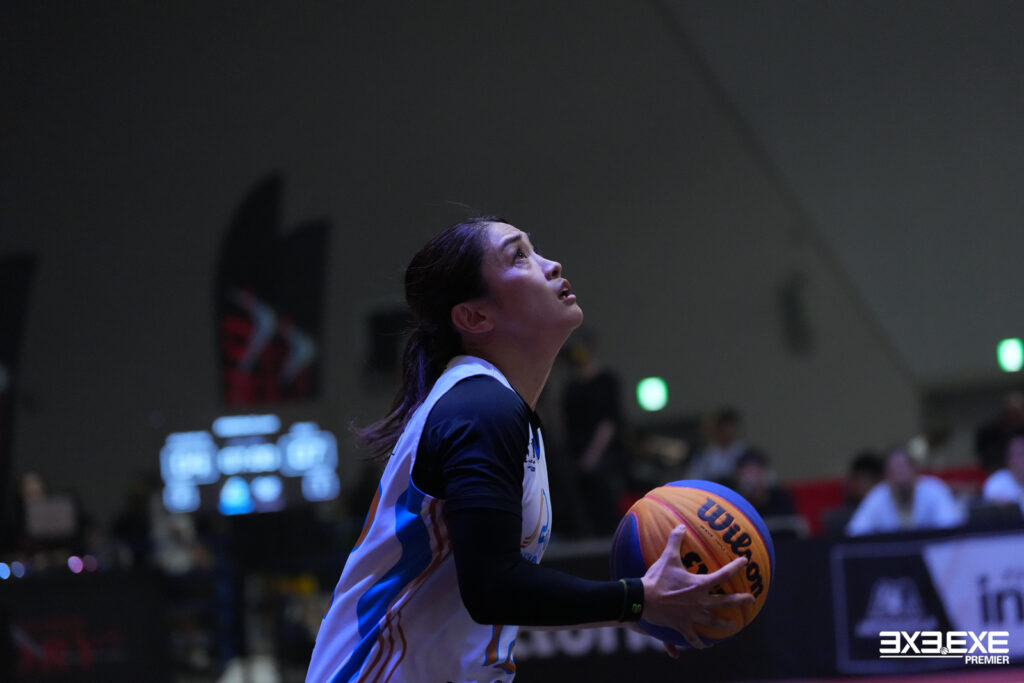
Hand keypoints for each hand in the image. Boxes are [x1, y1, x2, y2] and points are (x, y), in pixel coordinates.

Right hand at [640, 524, 754, 649]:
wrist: (643, 600)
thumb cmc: (657, 579)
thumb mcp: (667, 558)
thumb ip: (675, 541)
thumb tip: (680, 526)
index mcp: (699, 585)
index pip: (723, 575)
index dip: (736, 567)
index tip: (745, 562)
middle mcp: (700, 602)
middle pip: (725, 603)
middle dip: (740, 600)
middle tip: (751, 599)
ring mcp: (692, 616)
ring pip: (713, 622)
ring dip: (724, 624)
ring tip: (733, 625)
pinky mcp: (682, 626)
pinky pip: (693, 638)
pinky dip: (699, 643)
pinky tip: (704, 646)